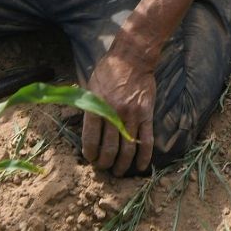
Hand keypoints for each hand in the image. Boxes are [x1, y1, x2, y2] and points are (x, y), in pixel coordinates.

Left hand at [81, 51, 155, 176]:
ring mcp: (132, 116)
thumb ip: (88, 108)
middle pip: (109, 148)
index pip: (90, 139)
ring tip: (118, 172)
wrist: (132, 58)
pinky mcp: (146, 115)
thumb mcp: (90, 86)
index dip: (90, 154)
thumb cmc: (108, 70)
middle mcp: (114, 114)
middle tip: (104, 168)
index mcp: (97, 107)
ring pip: (127, 149)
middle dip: (105, 163)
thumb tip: (84, 128)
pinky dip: (143, 157)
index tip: (90, 159)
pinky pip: (146, 141)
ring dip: (122, 165)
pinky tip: (140, 167)